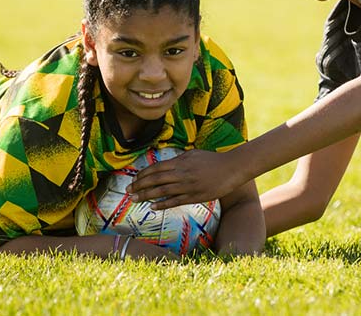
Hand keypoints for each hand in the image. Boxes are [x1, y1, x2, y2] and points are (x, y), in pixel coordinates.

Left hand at [126, 149, 246, 208]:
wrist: (232, 168)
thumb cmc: (213, 160)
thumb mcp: (194, 154)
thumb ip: (179, 159)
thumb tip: (165, 163)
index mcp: (181, 162)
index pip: (156, 168)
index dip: (143, 174)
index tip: (134, 179)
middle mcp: (182, 173)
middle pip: (155, 180)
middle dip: (139, 185)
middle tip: (128, 190)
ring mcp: (188, 186)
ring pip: (162, 191)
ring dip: (146, 195)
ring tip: (134, 199)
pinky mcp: (195, 196)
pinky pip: (175, 201)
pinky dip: (162, 204)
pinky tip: (153, 207)